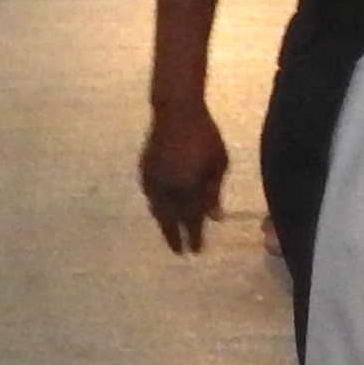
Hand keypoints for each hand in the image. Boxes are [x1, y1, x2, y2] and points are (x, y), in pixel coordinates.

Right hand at [141, 97, 230, 253]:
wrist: (176, 112)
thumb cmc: (205, 136)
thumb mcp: (219, 163)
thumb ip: (214, 192)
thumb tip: (215, 218)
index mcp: (186, 187)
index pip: (190, 219)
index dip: (193, 236)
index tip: (196, 251)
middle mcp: (166, 188)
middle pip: (169, 219)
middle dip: (174, 237)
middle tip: (180, 252)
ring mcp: (152, 179)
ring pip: (156, 208)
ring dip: (164, 223)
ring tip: (171, 234)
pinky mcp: (144, 169)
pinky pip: (150, 195)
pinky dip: (156, 206)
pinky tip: (161, 210)